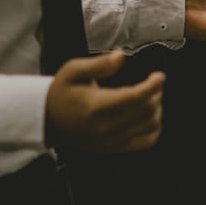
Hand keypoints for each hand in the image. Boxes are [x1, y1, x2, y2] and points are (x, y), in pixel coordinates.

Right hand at [45, 51, 165, 152]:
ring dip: (156, 109)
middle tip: (153, 83)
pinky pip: (145, 143)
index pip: (135, 97)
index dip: (153, 85)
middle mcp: (105, 126)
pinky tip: (149, 116)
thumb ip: (99, 64)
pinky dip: (153, 129)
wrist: (46, 120)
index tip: (159, 76)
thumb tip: (121, 56)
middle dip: (156, 94)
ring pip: (149, 126)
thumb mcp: (74, 70)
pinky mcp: (114, 148)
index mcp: (96, 106)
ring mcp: (111, 140)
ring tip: (150, 97)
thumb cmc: (61, 92)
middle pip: (146, 111)